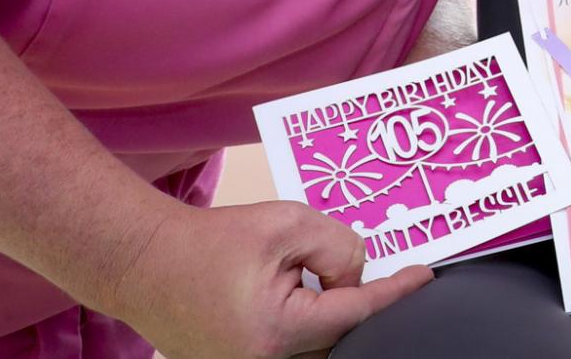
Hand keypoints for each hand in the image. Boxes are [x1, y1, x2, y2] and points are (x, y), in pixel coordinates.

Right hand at [101, 198, 432, 358]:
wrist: (147, 263)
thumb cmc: (207, 242)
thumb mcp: (287, 224)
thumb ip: (337, 246)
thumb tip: (357, 275)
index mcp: (280, 331)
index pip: (358, 312)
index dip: (397, 292)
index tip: (424, 277)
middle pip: (340, 340)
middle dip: (357, 305)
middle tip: (376, 274)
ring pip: (318, 349)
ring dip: (329, 319)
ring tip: (313, 280)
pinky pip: (292, 352)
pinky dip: (307, 328)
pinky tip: (300, 297)